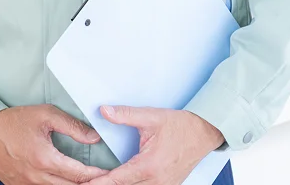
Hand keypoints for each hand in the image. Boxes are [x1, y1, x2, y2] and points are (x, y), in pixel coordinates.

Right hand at [0, 104, 110, 183]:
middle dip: (87, 184)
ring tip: (82, 180)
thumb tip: (94, 137)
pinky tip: (61, 181)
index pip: (79, 174)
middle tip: (101, 179)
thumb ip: (73, 126)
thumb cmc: (13, 121)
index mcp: (45, 159)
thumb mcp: (45, 115)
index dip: (97, 175)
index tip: (108, 173)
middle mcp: (36, 177)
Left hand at [86, 107, 223, 184]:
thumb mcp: (151, 117)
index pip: (116, 180)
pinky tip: (120, 182)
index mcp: (149, 166)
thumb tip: (104, 111)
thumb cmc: (181, 126)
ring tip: (100, 182)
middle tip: (86, 182)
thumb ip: (125, 115)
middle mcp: (157, 181)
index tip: (84, 184)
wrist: (204, 132)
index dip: (98, 183)